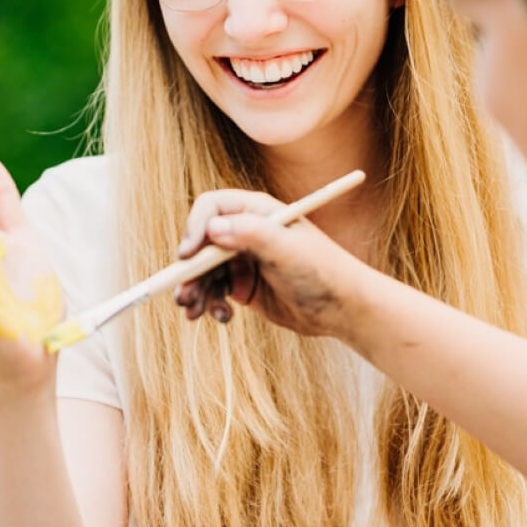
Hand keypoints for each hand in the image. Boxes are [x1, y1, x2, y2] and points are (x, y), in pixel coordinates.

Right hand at [173, 189, 369, 337]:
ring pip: (203, 271)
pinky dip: (210, 304)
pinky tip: (223, 317)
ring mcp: (243, 259)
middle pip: (201, 243)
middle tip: (183, 296)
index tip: (188, 256)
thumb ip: (253, 235)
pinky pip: (215, 291)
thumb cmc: (322, 271)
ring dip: (195, 291)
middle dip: (188, 269)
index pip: (212, 208)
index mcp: (257, 211)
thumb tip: (213, 228)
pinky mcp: (244, 285)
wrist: (343, 308)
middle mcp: (246, 231)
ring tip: (195, 313)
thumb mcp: (288, 250)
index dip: (195, 229)